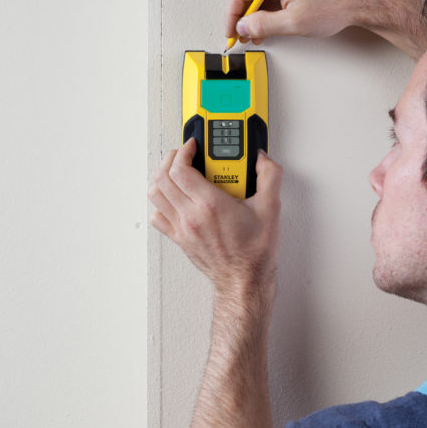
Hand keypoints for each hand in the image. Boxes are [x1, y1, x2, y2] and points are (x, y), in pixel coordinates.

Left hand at [148, 138, 282, 293]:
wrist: (244, 282)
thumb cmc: (254, 253)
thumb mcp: (271, 209)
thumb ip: (269, 177)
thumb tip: (261, 159)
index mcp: (210, 205)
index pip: (180, 168)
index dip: (184, 151)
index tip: (194, 146)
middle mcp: (191, 216)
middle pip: (162, 177)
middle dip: (171, 159)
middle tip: (185, 155)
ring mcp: (182, 228)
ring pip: (155, 195)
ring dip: (162, 178)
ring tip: (177, 172)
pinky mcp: (179, 239)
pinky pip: (157, 217)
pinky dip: (160, 203)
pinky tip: (174, 199)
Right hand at [224, 0, 371, 44]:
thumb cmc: (336, 5)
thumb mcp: (294, 22)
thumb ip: (263, 25)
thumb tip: (242, 27)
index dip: (232, 16)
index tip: (230, 33)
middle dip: (244, 16)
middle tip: (242, 37)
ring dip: (256, 13)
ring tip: (258, 33)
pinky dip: (268, 6)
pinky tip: (269, 22)